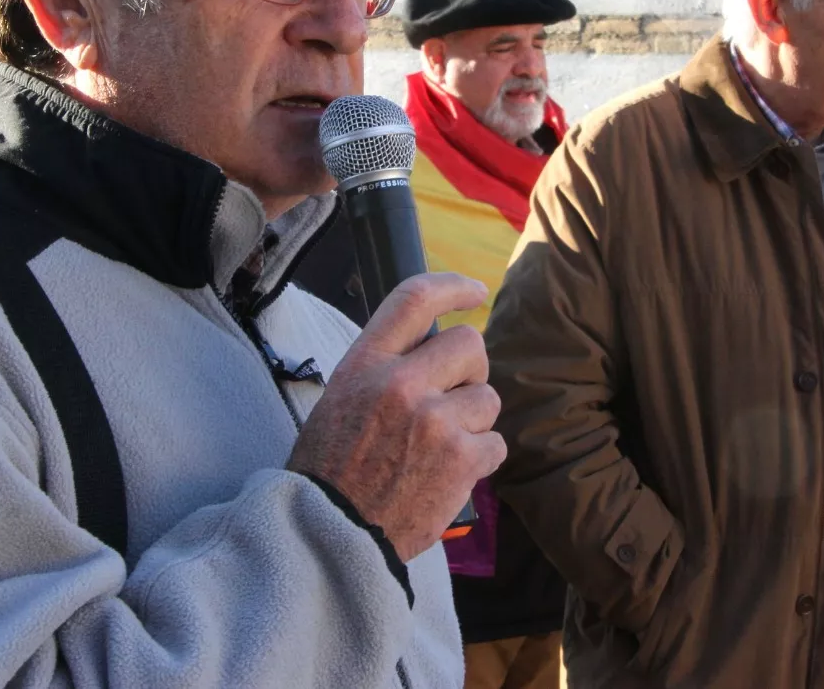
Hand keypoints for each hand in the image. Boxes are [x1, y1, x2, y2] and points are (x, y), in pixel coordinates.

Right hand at [287, 272, 504, 561]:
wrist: (328, 536)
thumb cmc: (331, 471)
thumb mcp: (340, 400)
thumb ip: (384, 369)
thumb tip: (432, 348)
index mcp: (365, 364)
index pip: (414, 299)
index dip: (451, 287)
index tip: (475, 291)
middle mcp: (400, 383)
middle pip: (469, 344)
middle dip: (470, 370)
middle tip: (452, 399)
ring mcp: (434, 420)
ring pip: (487, 397)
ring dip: (474, 421)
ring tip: (440, 448)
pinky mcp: (460, 460)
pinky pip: (495, 443)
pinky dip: (479, 460)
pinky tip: (448, 477)